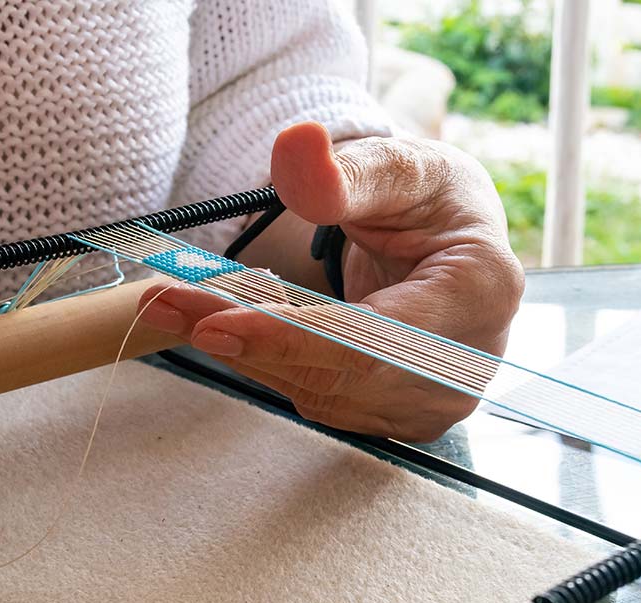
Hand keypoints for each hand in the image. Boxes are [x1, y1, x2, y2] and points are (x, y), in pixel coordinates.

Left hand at [140, 121, 523, 441]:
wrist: (453, 249)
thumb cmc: (431, 202)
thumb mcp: (400, 166)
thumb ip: (347, 168)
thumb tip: (294, 150)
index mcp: (480, 292)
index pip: (373, 336)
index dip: (289, 336)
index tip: (211, 322)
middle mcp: (462, 367)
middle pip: (334, 373)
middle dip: (243, 341)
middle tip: (161, 304)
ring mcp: (431, 403)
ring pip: (317, 392)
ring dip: (244, 353)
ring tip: (182, 307)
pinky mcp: (398, 414)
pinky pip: (318, 399)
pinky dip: (267, 363)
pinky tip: (233, 328)